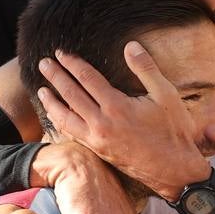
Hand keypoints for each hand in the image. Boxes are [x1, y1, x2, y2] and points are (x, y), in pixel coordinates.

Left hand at [36, 43, 214, 201]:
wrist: (173, 169)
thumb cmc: (172, 131)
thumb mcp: (166, 95)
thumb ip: (146, 68)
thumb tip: (131, 45)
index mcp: (117, 106)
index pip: (87, 79)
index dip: (73, 64)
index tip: (61, 53)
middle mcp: (102, 123)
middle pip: (71, 94)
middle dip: (56, 77)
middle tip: (43, 63)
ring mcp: (97, 139)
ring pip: (65, 117)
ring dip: (51, 101)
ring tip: (41, 89)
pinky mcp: (97, 150)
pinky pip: (72, 133)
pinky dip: (60, 121)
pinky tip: (55, 115)